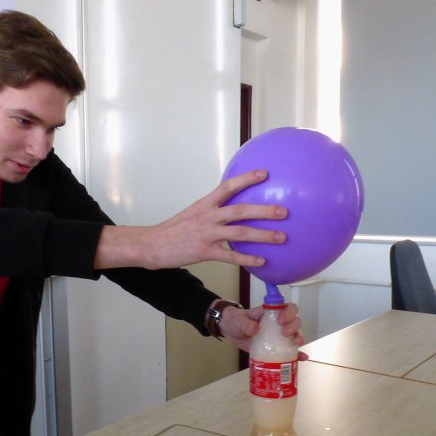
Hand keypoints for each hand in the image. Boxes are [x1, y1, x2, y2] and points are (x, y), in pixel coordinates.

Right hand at [94, 170, 287, 269]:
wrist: (151, 245)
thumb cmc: (172, 231)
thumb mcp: (191, 214)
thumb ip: (210, 211)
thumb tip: (229, 210)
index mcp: (204, 205)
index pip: (227, 187)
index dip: (246, 179)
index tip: (264, 173)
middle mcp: (207, 217)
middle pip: (240, 210)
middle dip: (264, 210)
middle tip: (284, 211)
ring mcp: (205, 234)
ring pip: (239, 233)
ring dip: (263, 235)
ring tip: (281, 237)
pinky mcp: (203, 252)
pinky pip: (230, 256)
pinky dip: (247, 259)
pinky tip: (261, 261)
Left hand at [218, 302, 307, 358]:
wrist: (232, 332)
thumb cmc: (237, 321)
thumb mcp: (238, 320)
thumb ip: (245, 323)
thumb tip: (254, 329)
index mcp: (271, 312)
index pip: (287, 307)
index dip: (288, 312)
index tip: (281, 320)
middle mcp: (279, 323)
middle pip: (295, 321)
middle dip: (293, 327)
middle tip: (284, 333)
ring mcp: (279, 335)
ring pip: (296, 334)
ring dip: (298, 339)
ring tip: (296, 345)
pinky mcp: (277, 347)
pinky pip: (290, 350)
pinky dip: (297, 354)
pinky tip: (301, 358)